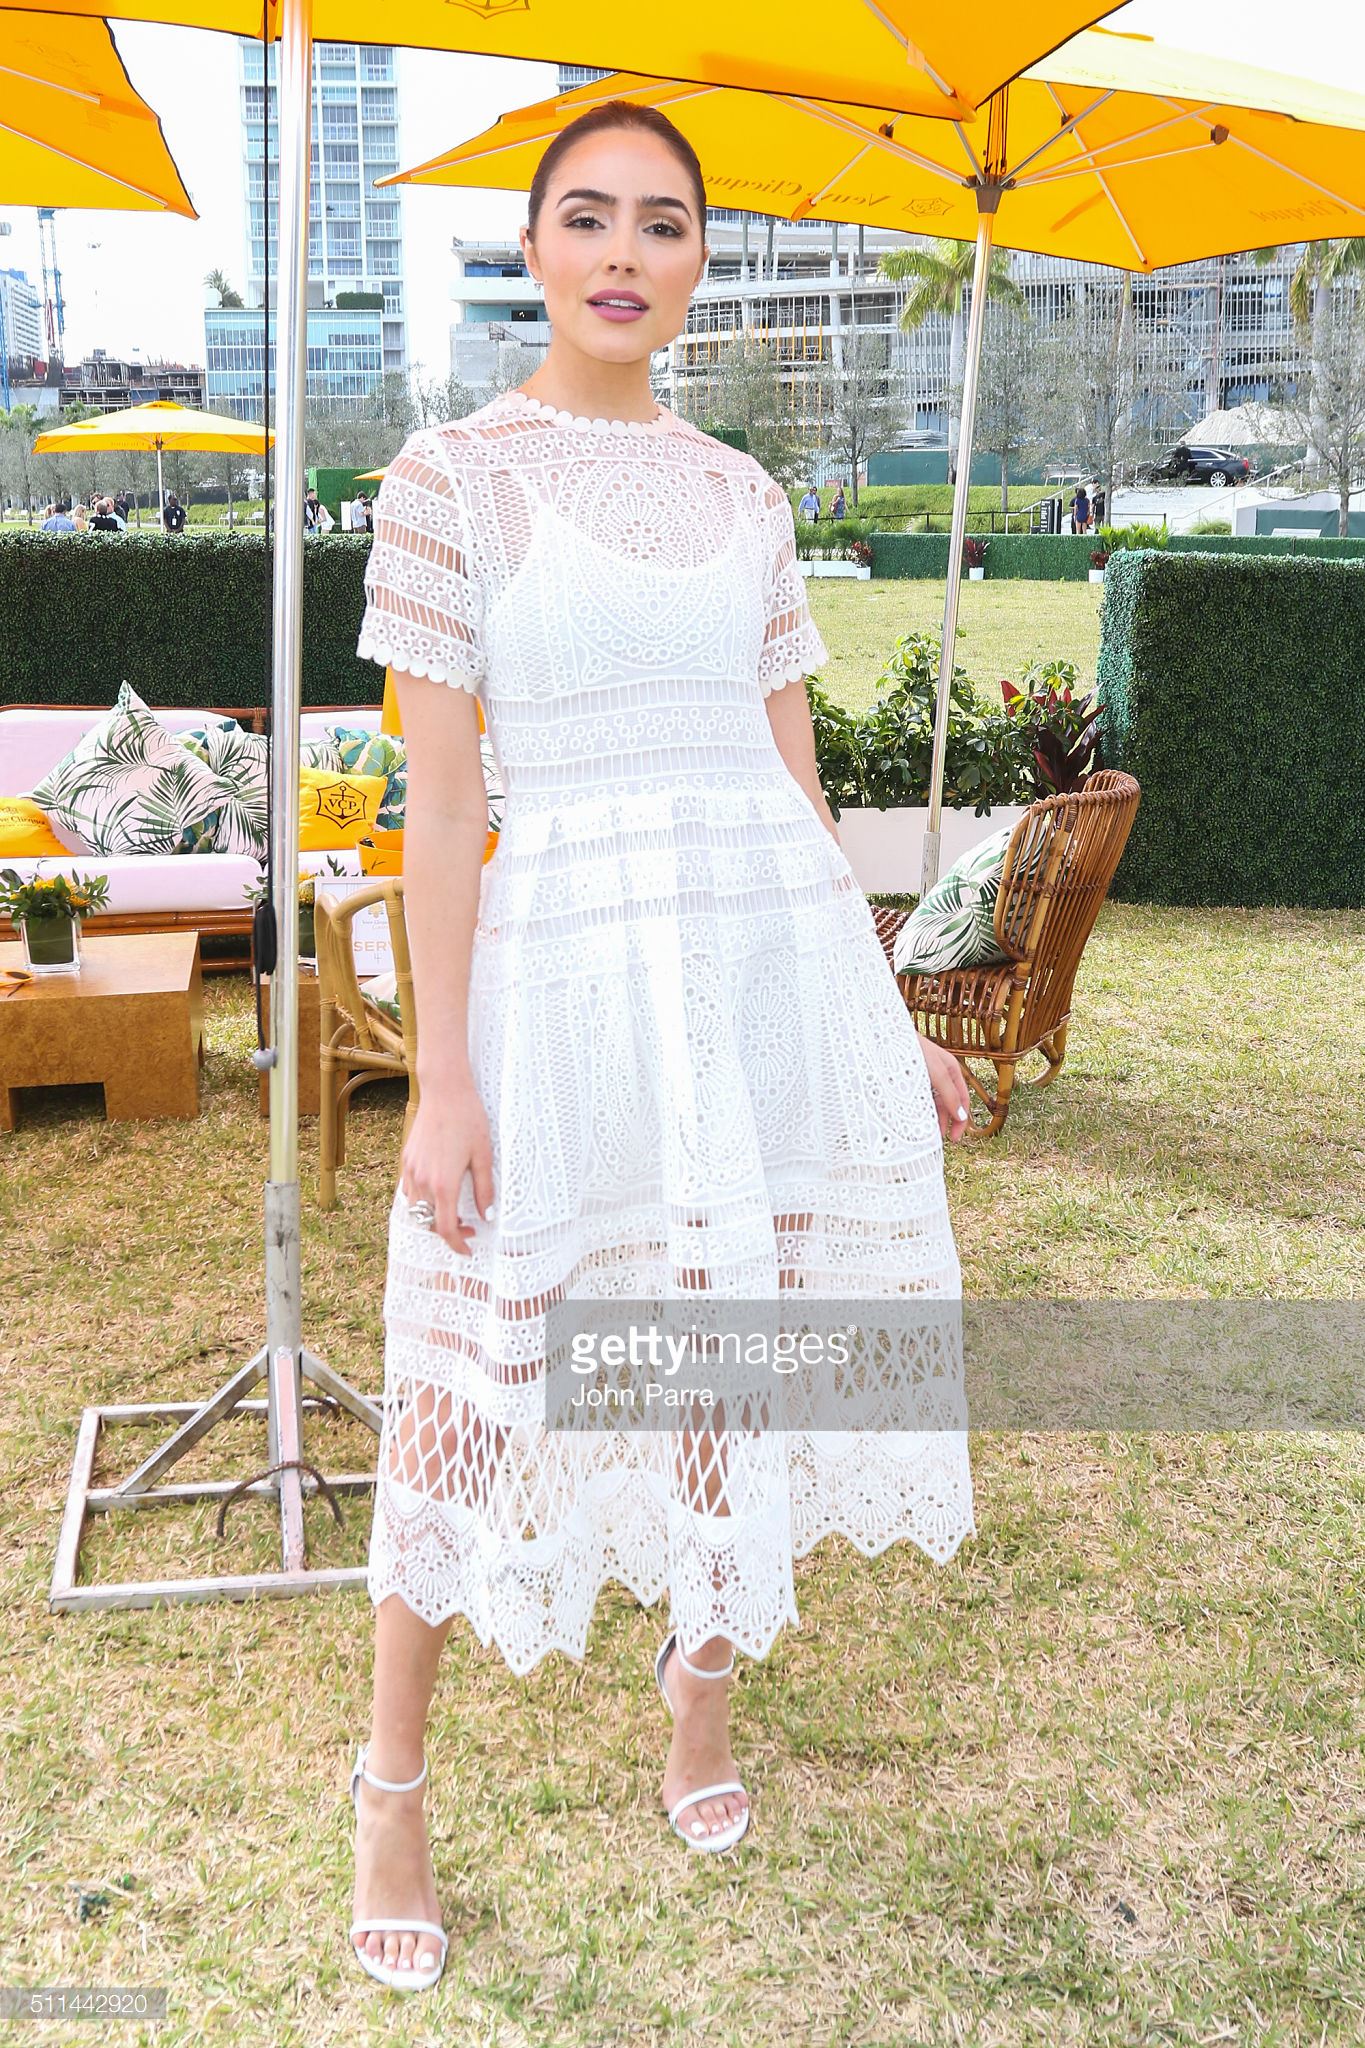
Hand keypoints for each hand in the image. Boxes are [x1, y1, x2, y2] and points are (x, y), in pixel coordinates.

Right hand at [397, 1078, 494, 1255]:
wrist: (444, 1091)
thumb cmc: (468, 1119)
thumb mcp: (484, 1155)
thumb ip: (484, 1188)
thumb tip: (487, 1215)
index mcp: (444, 1184)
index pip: (445, 1228)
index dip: (456, 1244)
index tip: (468, 1249)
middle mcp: (423, 1181)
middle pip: (428, 1222)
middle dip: (447, 1231)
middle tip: (469, 1227)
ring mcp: (411, 1171)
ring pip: (416, 1208)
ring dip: (433, 1216)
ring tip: (453, 1211)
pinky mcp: (407, 1160)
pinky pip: (410, 1191)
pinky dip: (422, 1200)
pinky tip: (439, 1192)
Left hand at [918, 1034, 971, 1142]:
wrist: (887, 1036)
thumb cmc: (915, 1050)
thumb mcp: (938, 1073)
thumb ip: (949, 1095)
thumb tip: (961, 1117)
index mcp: (951, 1070)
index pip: (962, 1099)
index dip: (961, 1119)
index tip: (955, 1138)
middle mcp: (940, 1073)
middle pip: (947, 1103)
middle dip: (945, 1121)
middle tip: (938, 1140)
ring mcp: (924, 1076)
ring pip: (932, 1102)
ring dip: (931, 1118)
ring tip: (925, 1134)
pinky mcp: (909, 1079)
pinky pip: (918, 1098)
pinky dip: (919, 1110)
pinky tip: (914, 1120)